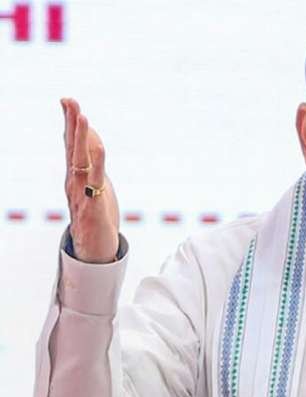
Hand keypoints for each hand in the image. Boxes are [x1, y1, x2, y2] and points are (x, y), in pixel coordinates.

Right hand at [61, 98, 119, 262]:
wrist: (94, 249)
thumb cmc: (97, 215)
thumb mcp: (97, 184)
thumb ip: (94, 164)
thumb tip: (94, 141)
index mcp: (75, 176)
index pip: (70, 145)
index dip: (69, 123)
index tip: (67, 101)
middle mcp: (74, 182)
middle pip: (72, 148)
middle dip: (71, 124)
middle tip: (70, 101)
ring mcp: (81, 193)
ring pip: (80, 161)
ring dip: (81, 138)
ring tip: (82, 116)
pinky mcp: (93, 205)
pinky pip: (96, 181)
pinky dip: (99, 163)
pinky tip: (100, 147)